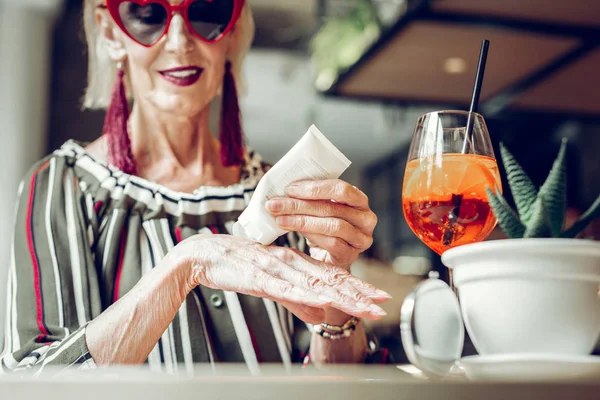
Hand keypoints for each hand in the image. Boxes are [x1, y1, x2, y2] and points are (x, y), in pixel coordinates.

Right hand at [174, 234, 388, 323]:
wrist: (204, 254)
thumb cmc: (238, 266)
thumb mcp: (272, 285)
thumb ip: (297, 300)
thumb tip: (320, 314)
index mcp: (295, 263)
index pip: (331, 275)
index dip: (356, 286)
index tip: (378, 296)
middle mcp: (291, 262)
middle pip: (330, 279)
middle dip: (358, 292)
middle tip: (382, 302)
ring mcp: (277, 269)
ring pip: (314, 283)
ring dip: (341, 294)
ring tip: (364, 305)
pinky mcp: (260, 276)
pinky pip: (286, 287)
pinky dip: (306, 293)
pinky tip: (322, 300)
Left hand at [266, 179, 376, 268]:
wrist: (331, 257)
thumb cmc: (325, 227)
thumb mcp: (322, 209)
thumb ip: (313, 198)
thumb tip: (285, 190)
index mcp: (359, 200)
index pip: (341, 189)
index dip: (315, 188)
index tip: (289, 189)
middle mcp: (366, 218)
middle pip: (332, 208)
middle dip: (300, 205)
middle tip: (275, 205)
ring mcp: (361, 238)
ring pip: (332, 226)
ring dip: (301, 221)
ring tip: (279, 219)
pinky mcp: (351, 255)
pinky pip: (331, 244)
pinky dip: (309, 236)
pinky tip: (292, 232)